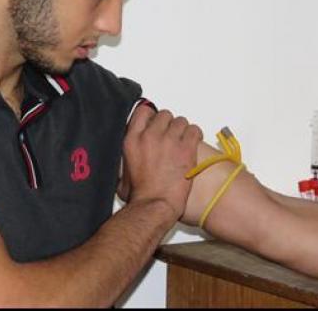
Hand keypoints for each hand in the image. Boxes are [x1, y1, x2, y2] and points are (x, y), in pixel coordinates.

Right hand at [120, 106, 202, 220]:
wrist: (155, 205)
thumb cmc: (141, 195)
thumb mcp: (122, 173)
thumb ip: (125, 161)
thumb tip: (126, 163)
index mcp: (132, 139)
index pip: (144, 111)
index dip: (152, 116)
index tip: (156, 122)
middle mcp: (150, 136)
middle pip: (164, 115)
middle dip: (169, 124)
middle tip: (172, 136)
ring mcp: (169, 140)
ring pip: (181, 121)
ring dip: (183, 130)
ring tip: (183, 142)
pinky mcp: (186, 148)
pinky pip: (194, 130)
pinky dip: (195, 135)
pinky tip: (193, 144)